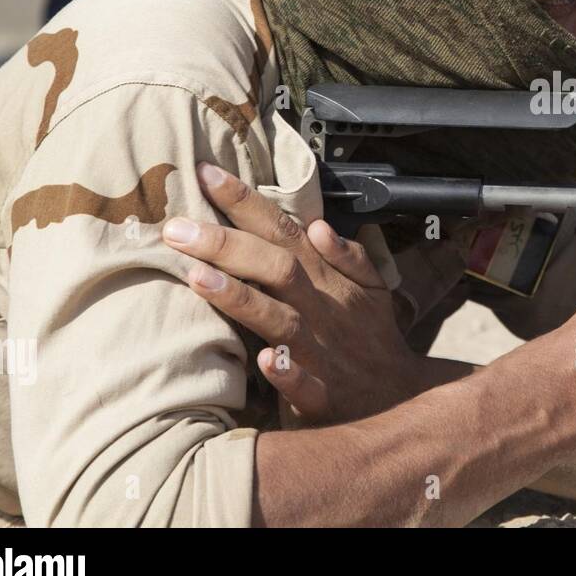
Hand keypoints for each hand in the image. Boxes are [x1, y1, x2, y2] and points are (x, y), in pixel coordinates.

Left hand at [163, 162, 419, 425]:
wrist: (400, 401)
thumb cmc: (372, 340)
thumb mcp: (373, 290)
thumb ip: (349, 256)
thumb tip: (320, 225)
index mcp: (328, 281)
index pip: (285, 230)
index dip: (247, 201)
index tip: (206, 174)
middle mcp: (321, 309)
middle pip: (274, 267)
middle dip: (226, 244)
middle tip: (175, 227)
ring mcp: (319, 352)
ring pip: (278, 319)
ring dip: (240, 298)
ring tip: (196, 276)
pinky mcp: (319, 396)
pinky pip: (301, 383)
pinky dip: (285, 371)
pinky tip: (263, 360)